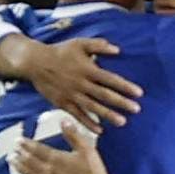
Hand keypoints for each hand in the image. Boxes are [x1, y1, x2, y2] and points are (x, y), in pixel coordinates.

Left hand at [12, 136, 110, 173]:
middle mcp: (49, 172)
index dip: (27, 144)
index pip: (38, 149)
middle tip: (13, 148)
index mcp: (58, 159)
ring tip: (11, 161)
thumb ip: (74, 135)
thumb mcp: (88, 151)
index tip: (19, 140)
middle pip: (31, 161)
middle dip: (21, 153)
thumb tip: (64, 120)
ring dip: (19, 167)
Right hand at [21, 37, 142, 127]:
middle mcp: (81, 83)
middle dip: (121, 103)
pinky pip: (78, 115)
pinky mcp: (63, 103)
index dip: (125, 86)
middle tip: (136, 109)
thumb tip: (117, 50)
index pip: (111, 79)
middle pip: (104, 95)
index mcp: (88, 69)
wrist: (36, 63)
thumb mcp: (80, 43)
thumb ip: (99, 45)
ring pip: (93, 107)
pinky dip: (88, 123)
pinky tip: (100, 130)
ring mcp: (72, 95)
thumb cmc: (60, 52)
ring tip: (122, 122)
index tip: (138, 93)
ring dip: (108, 115)